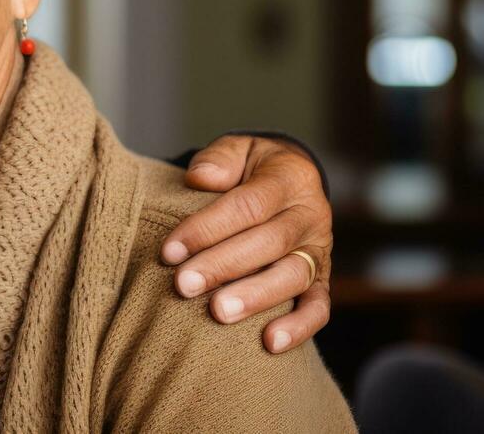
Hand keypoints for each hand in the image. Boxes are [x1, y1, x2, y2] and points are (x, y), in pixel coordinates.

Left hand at [159, 134, 331, 353]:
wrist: (291, 178)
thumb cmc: (250, 167)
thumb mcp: (238, 148)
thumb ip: (220, 158)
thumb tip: (201, 178)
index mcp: (289, 179)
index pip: (247, 206)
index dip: (207, 228)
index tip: (170, 251)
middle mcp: (310, 216)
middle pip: (267, 244)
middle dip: (222, 266)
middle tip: (184, 285)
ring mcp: (319, 250)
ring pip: (292, 277)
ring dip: (254, 298)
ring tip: (218, 313)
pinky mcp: (322, 279)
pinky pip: (319, 307)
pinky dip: (298, 327)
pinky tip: (269, 343)